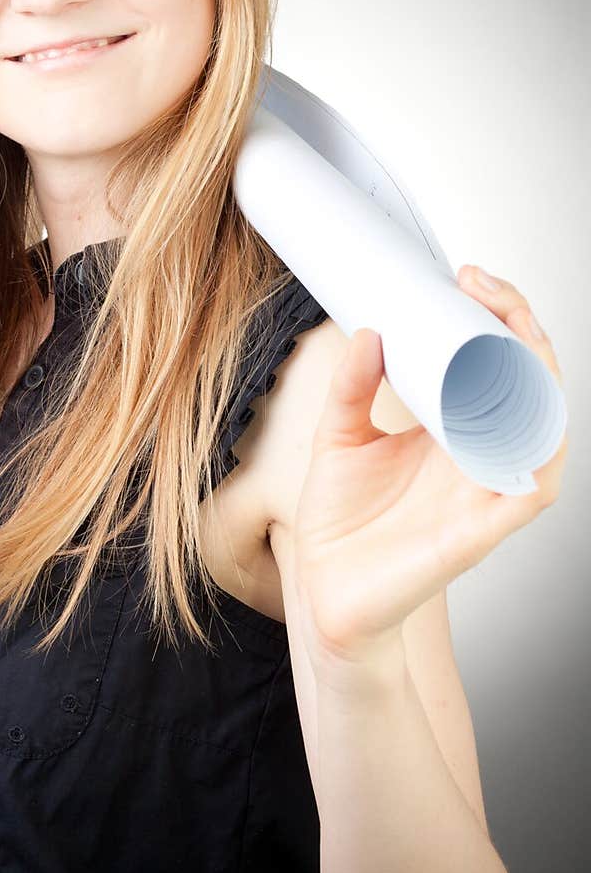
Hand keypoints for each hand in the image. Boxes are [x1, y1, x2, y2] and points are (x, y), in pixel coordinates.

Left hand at [293, 265, 568, 674]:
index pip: (499, 366)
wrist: (325, 595)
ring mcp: (487, 492)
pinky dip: (540, 448)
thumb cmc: (341, 525)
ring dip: (540, 373)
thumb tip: (367, 332)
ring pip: (548, 428)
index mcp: (454, 432)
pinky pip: (534, 488)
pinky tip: (527, 411)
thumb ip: (351, 387)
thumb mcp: (337, 436)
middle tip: (484, 287)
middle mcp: (479, 458)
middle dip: (523, 327)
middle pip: (533, 385)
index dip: (499, 319)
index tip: (467, 277)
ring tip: (511, 329)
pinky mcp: (482, 530)